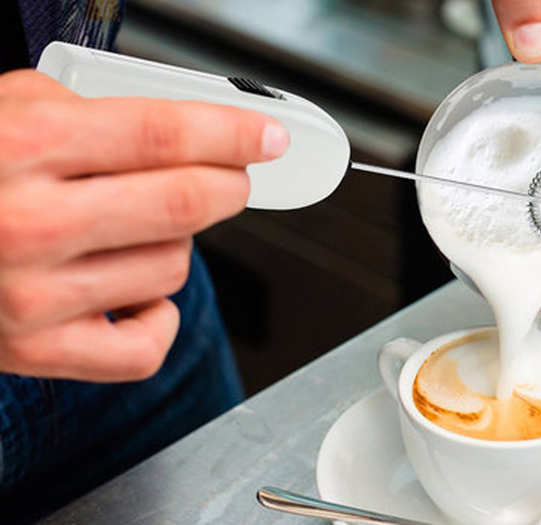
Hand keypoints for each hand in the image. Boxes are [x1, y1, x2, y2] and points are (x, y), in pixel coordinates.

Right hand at [0, 70, 288, 381]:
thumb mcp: (13, 111)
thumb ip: (100, 114)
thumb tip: (196, 130)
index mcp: (24, 148)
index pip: (163, 135)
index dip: (232, 133)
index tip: (266, 137)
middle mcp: (28, 225)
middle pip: (184, 205)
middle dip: (227, 186)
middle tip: (230, 178)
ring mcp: (34, 298)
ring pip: (172, 269)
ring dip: (174, 245)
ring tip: (131, 230)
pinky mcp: (39, 351)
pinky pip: (146, 346)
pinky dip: (158, 317)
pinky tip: (135, 293)